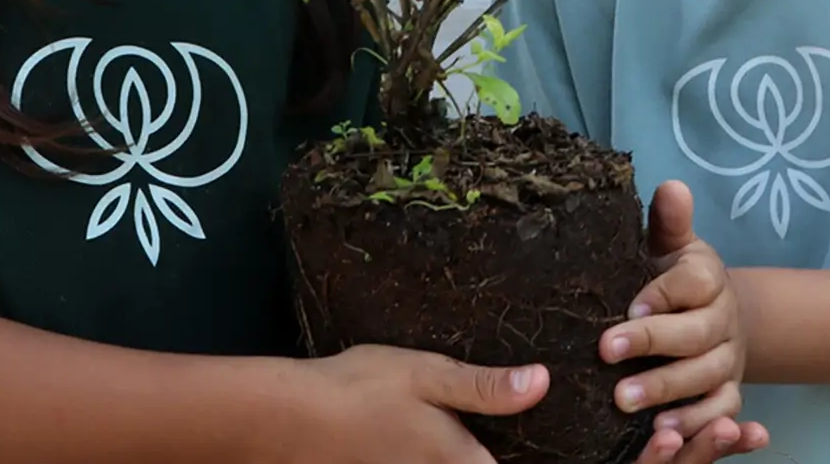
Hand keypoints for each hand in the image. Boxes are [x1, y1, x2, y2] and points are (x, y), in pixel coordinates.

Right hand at [287, 344, 548, 463]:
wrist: (288, 419)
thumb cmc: (360, 391)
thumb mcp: (428, 374)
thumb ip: (485, 387)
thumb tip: (541, 383)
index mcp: (458, 460)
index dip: (528, 455)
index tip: (538, 440)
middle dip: (489, 450)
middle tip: (506, 428)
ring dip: (463, 450)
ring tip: (468, 429)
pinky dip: (431, 455)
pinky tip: (423, 430)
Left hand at [602, 181, 768, 462]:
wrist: (715, 313)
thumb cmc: (672, 276)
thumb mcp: (669, 246)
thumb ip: (668, 222)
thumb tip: (671, 185)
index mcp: (707, 277)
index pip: (693, 283)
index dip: (662, 295)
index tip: (626, 307)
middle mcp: (723, 319)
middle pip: (695, 334)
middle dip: (652, 345)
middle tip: (606, 353)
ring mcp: (728, 358)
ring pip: (707, 376)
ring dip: (668, 390)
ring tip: (625, 403)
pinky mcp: (729, 390)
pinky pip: (722, 410)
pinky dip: (699, 422)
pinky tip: (664, 430)